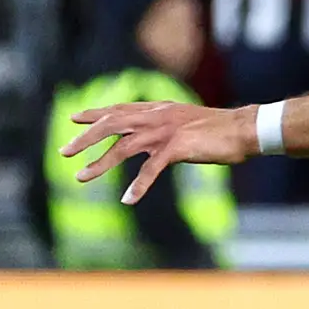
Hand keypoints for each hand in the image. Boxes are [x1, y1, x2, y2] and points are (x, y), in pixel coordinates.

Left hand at [64, 96, 251, 202]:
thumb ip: (168, 126)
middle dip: (85, 139)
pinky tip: (128, 200)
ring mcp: (165, 132)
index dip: (95, 114)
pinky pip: (150, 170)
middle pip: (111, 125)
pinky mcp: (176, 148)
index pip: (119, 109)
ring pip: (122, 147)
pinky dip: (138, 185)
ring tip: (80, 178)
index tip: (74, 118)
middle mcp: (156, 117)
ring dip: (99, 164)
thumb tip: (158, 138)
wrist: (244, 129)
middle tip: (64, 153)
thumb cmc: (221, 129)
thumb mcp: (188, 122)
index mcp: (158, 109)